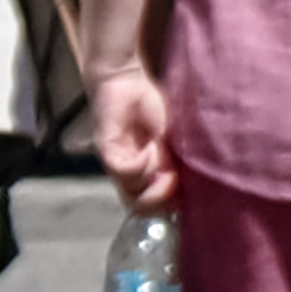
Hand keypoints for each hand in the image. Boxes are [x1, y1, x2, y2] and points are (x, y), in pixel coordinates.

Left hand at [88, 66, 174, 210]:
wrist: (128, 81)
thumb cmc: (152, 109)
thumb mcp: (171, 141)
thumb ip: (172, 166)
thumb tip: (177, 191)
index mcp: (145, 175)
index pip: (154, 210)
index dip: (170, 206)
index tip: (183, 191)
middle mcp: (129, 174)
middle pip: (141, 209)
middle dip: (161, 202)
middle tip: (172, 179)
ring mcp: (116, 164)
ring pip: (133, 195)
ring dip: (154, 181)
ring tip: (160, 155)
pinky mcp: (107, 150)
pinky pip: (124, 172)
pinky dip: (142, 165)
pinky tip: (150, 147)